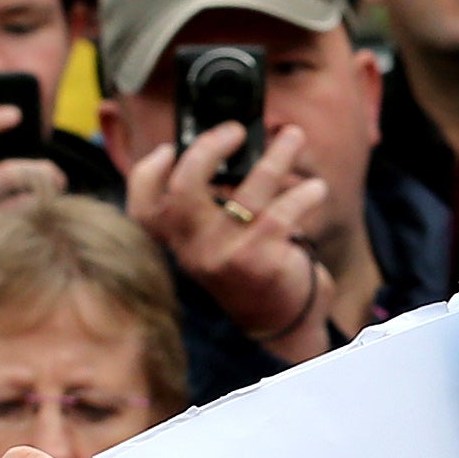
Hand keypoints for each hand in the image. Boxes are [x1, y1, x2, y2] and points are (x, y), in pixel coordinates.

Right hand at [0, 104, 66, 248]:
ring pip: (23, 207)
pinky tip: (53, 228)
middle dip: (39, 169)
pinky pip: (28, 235)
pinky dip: (46, 226)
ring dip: (49, 199)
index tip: (16, 114)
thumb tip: (19, 136)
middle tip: (57, 175)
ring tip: (56, 201)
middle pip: (5, 175)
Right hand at [128, 120, 330, 359]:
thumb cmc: (253, 276)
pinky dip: (304, 195)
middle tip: (236, 130)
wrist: (282, 327)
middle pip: (185, 185)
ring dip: (277, 156)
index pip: (143, 207)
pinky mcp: (261, 259)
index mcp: (179, 246)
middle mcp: (195, 251)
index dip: (149, 172)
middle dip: (210, 147)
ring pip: (249, 188)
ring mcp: (226, 255)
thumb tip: (225, 153)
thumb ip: (210, 211)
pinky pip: (283, 212)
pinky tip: (315, 189)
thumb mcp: (220, 247)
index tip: (169, 149)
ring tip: (294, 137)